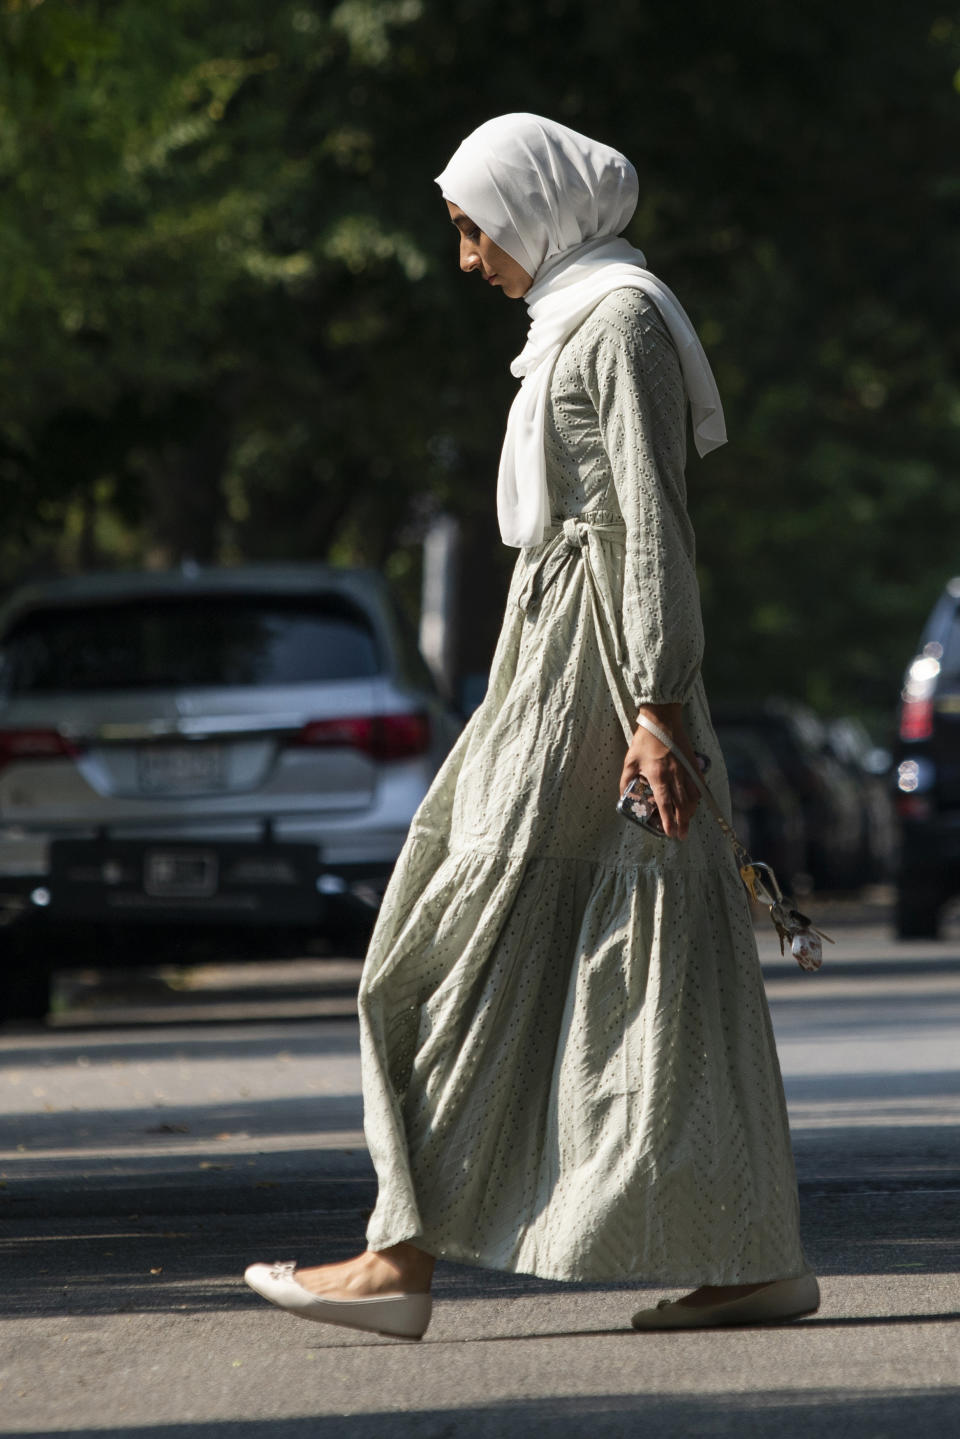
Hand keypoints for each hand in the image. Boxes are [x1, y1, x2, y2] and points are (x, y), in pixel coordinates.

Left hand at [619, 703, 700, 840]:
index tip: (670, 833)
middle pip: (682, 806)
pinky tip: (694, 805)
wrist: (662, 720)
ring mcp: (686, 771)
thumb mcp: (630, 761)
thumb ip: (626, 781)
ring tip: (686, 823)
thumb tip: (624, 797)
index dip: (668, 821)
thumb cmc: (644, 740)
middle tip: (681, 835)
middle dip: (682, 823)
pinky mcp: (694, 765)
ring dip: (690, 813)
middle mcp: (675, 776)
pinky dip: (697, 799)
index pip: (665, 805)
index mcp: (658, 777)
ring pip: (693, 798)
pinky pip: (699, 786)